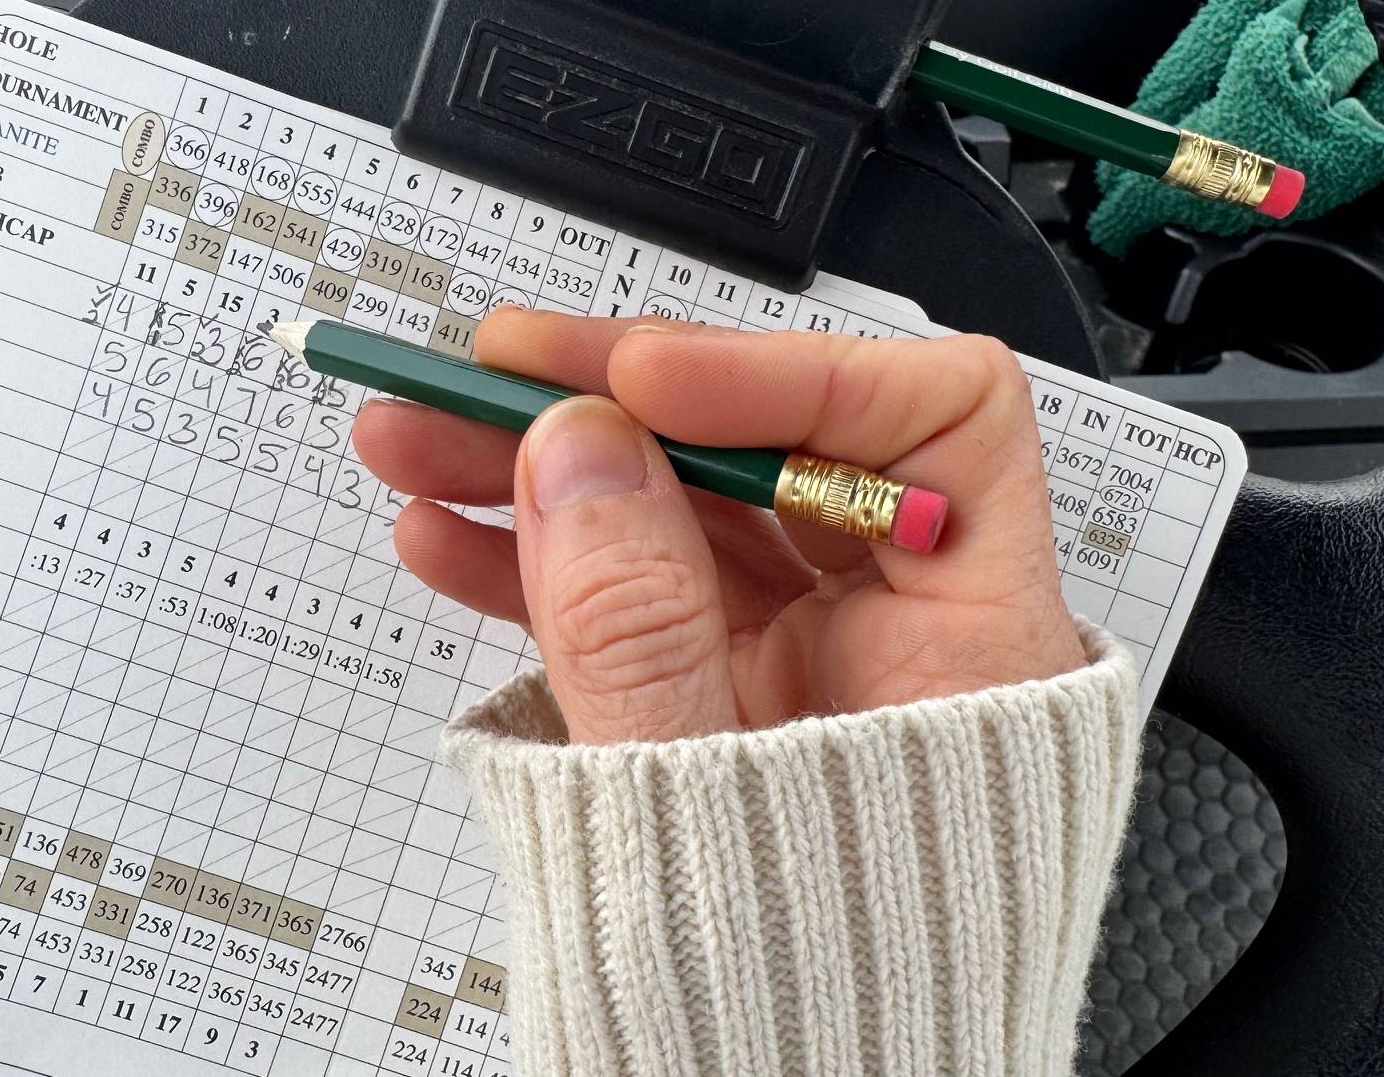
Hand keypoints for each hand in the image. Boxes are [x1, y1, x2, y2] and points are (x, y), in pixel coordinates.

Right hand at [351, 308, 1086, 744]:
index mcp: (969, 650)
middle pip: (766, 453)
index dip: (787, 373)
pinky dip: (533, 562)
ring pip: (675, 512)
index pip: (934, 420)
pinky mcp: (715, 698)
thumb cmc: (818, 1010)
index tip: (642, 380)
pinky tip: (445, 542)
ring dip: (539, 469)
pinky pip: (625, 593)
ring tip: (414, 445)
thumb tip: (578, 453)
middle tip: (481, 376)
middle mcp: (892, 636)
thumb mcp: (700, 808)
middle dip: (609, 405)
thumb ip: (638, 628)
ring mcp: (797, 665)